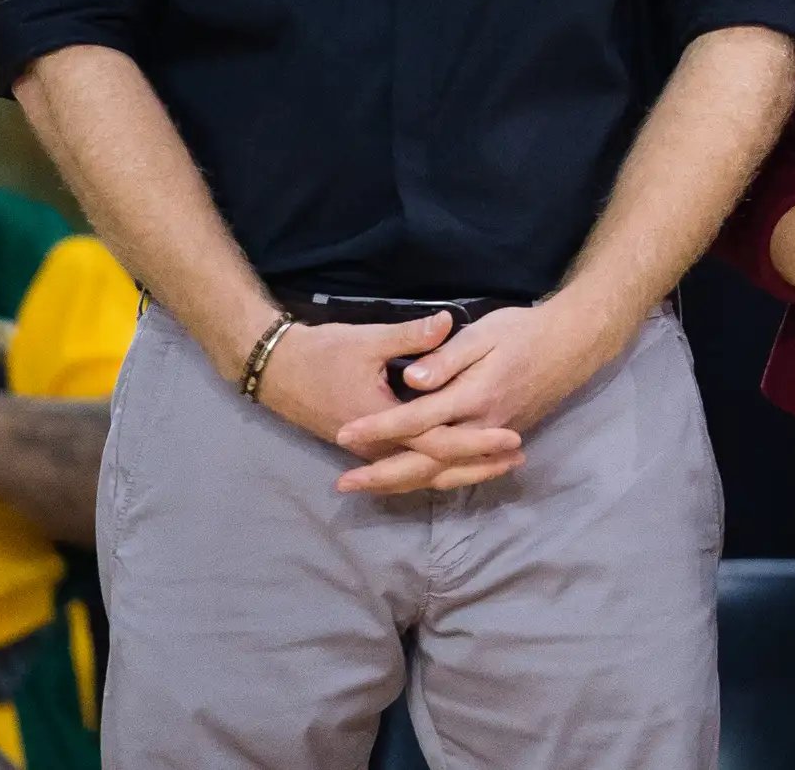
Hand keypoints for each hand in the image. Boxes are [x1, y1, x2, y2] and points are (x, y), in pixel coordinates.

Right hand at [256, 312, 523, 493]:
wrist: (277, 371)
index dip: (477, 441)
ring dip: (462, 468)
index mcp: (384, 425)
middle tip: (517, 455)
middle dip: (478, 464)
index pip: (440, 442)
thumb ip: (411, 336)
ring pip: (423, 472)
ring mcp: (373, 452)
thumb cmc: (323, 353)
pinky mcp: (370, 447)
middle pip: (437, 467)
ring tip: (500, 464)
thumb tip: (448, 321)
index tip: (510, 437)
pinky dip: (438, 465)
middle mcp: (380, 448)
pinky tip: (461, 461)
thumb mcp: (369, 340)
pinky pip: (410, 464)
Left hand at [332, 294, 622, 495]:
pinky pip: (463, 472)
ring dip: (403, 484)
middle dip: (382, 474)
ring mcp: (494, 439)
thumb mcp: (485, 331)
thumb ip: (446, 357)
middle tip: (343, 483)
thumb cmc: (524, 330)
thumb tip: (411, 380)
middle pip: (426, 462)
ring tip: (368, 488)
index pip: (417, 420)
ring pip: (444, 474)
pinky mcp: (502, 441)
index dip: (378, 428)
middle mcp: (482, 427)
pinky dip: (435, 482)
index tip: (344, 434)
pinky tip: (415, 483)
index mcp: (474, 396)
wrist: (572, 345)